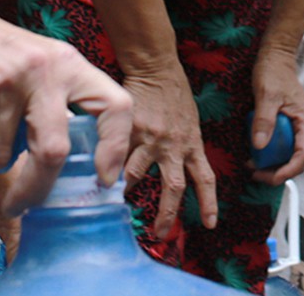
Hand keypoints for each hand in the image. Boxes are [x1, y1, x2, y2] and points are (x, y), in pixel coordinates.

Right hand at [0, 0, 131, 215]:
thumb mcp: (35, 67)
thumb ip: (50, 107)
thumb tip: (58, 174)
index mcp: (68, 64)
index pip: (113, 106)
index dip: (116, 147)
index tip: (105, 179)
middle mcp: (43, 70)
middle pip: (54, 152)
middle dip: (35, 189)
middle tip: (18, 205)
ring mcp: (5, 80)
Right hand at [121, 62, 220, 238]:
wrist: (156, 68)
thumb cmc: (173, 95)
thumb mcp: (189, 123)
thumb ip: (184, 146)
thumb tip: (176, 169)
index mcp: (192, 144)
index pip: (205, 178)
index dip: (209, 202)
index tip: (210, 224)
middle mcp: (174, 146)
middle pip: (173, 187)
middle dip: (166, 214)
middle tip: (159, 234)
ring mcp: (150, 139)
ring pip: (136, 175)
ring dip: (124, 192)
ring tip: (113, 206)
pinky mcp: (129, 130)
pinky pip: (115, 155)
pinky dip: (105, 168)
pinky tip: (93, 177)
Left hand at [250, 48, 303, 184]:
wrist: (275, 57)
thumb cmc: (274, 71)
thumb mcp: (266, 96)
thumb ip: (264, 120)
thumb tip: (260, 145)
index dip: (289, 170)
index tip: (272, 176)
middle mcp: (301, 126)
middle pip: (297, 159)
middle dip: (279, 171)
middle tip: (257, 174)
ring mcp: (294, 126)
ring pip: (288, 154)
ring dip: (273, 164)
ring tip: (253, 166)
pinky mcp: (285, 124)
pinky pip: (281, 145)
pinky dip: (269, 153)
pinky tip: (255, 152)